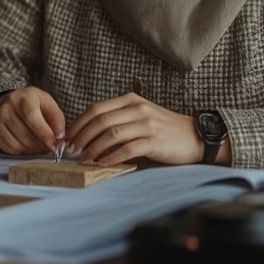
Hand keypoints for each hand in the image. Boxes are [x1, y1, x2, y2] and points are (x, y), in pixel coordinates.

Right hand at [0, 86, 65, 155]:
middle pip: (24, 134)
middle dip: (40, 145)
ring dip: (32, 150)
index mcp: (23, 97)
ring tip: (40, 146)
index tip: (54, 144)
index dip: (44, 133)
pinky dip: (22, 151)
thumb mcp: (47, 103)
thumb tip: (60, 136)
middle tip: (50, 148)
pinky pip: (9, 148)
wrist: (8, 102)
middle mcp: (7, 107)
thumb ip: (57, 118)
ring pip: (17, 144)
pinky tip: (28, 146)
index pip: (31, 117)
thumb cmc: (32, 103)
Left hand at [66, 92, 209, 165]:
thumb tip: (88, 135)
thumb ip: (118, 119)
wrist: (196, 137)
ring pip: (111, 134)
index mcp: (130, 100)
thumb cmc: (164, 129)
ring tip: (83, 159)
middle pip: (100, 120)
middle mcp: (137, 109)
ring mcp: (146, 124)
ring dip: (93, 148)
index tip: (68, 137)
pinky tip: (102, 164)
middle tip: (71, 150)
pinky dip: (111, 157)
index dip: (79, 123)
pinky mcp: (155, 141)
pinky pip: (127, 149)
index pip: (96, 109)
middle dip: (82, 136)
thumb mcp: (140, 116)